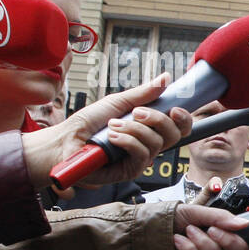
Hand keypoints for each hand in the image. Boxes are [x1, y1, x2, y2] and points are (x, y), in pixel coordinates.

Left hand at [22, 75, 192, 192]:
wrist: (65, 140)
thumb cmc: (88, 123)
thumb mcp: (118, 102)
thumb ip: (143, 93)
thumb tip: (166, 77)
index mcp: (149, 128)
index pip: (179, 127)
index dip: (183, 119)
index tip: (174, 109)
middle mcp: (149, 144)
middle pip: (174, 135)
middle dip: (158, 120)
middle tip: (136, 112)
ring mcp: (141, 159)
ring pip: (157, 144)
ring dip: (135, 130)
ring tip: (112, 125)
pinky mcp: (131, 171)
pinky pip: (143, 155)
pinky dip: (128, 142)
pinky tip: (112, 137)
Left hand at [173, 204, 248, 249]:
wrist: (147, 229)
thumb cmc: (173, 219)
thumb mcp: (198, 210)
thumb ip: (221, 216)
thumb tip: (243, 223)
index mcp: (228, 233)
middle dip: (228, 241)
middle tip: (212, 229)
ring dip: (203, 242)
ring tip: (188, 231)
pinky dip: (189, 249)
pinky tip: (178, 241)